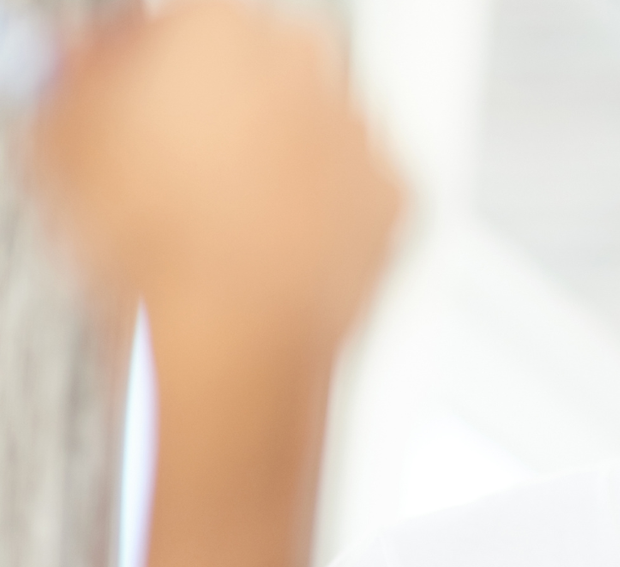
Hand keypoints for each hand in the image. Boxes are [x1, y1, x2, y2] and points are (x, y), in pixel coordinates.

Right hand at [31, 0, 401, 358]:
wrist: (237, 329)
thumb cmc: (157, 240)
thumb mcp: (64, 141)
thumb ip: (89, 83)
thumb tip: (99, 72)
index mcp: (219, 27)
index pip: (189, 23)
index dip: (162, 67)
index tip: (145, 99)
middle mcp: (306, 64)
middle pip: (266, 70)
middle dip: (232, 109)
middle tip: (187, 168)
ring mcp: (362, 131)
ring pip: (319, 130)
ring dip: (286, 162)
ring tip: (233, 220)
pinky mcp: (401, 198)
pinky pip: (360, 193)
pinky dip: (332, 214)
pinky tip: (282, 247)